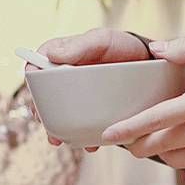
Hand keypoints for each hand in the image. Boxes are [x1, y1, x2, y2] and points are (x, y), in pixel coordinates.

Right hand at [27, 27, 152, 152]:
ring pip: (61, 113)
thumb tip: (51, 55)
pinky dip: (82, 136)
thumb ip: (80, 45)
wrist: (152, 64)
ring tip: (60, 140)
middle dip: (42, 112)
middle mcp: (67, 76)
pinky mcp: (94, 109)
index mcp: (64, 55)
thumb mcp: (103, 40)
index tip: (34, 95)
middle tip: (45, 125)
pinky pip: (82, 124)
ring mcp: (80, 94)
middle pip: (44, 95)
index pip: (37, 64)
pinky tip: (88, 144)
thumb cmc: (124, 46)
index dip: (32, 80)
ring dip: (58, 129)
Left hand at [97, 37, 184, 167]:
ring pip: (175, 159)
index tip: (111, 133)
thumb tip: (158, 48)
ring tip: (153, 140)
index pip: (159, 117)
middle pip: (160, 145)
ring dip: (159, 152)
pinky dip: (182, 155)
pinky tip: (182, 142)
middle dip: (138, 145)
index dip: (131, 127)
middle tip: (126, 141)